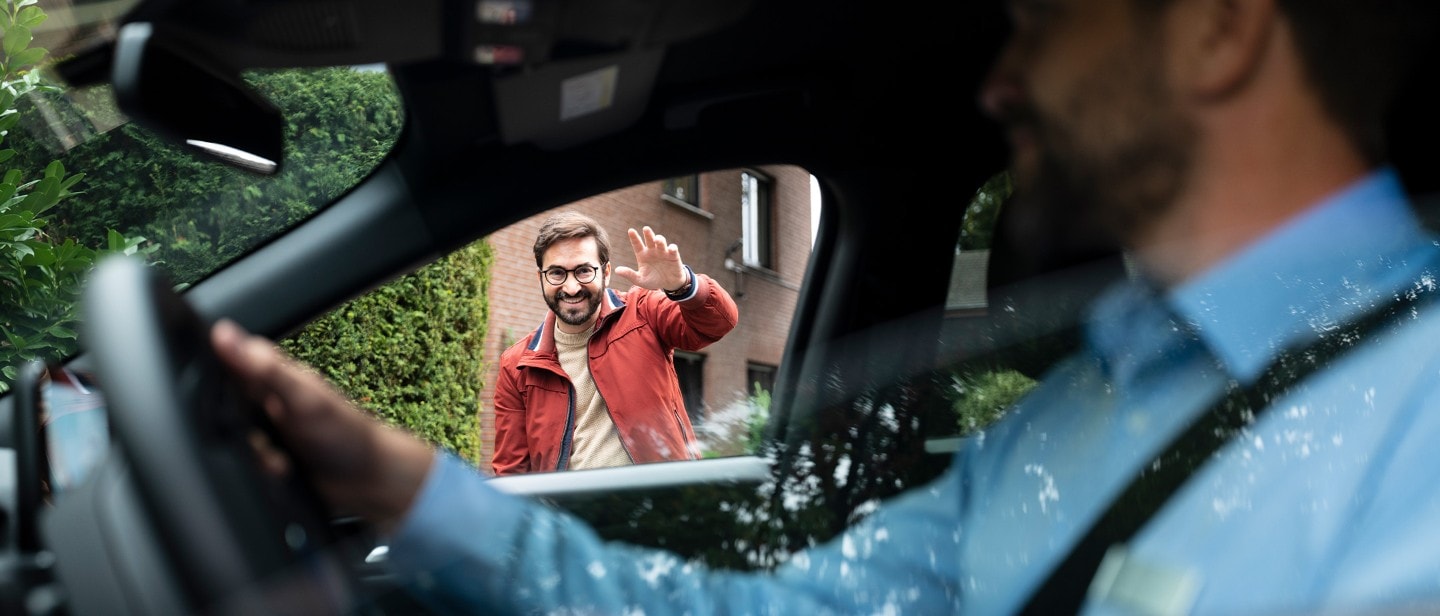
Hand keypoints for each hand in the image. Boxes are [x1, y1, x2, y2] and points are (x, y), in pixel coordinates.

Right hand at [210, 319, 433, 533]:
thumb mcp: (302, 396)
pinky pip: (241, 465)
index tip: (230, 406)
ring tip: (281, 461)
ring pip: (228, 441)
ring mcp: (263, 432)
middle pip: (219, 410)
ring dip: (254, 456)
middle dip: (233, 432)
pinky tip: (282, 472)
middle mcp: (262, 401)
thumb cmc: (344, 431)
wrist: (367, 480)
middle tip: (264, 441)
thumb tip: (224, 332)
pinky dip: (260, 471)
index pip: (224, 364)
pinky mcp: (264, 458)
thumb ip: (264, 368)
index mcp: (271, 376)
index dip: (212, 382)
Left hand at [611, 226, 688, 290]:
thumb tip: (616, 270)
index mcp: (643, 255)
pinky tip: (671, 248)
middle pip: (649, 239)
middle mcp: (652, 251)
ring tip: (657, 240)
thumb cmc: (653, 280)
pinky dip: (672, 248)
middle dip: (648, 234)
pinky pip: (673, 249)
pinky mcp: (673, 256)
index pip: (637, 244)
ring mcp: (663, 252)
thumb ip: (629, 274)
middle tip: (645, 229)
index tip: (631, 231)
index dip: (634, 237)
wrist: (669, 284)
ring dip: (659, 239)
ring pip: (661, 242)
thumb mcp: (640, 280)